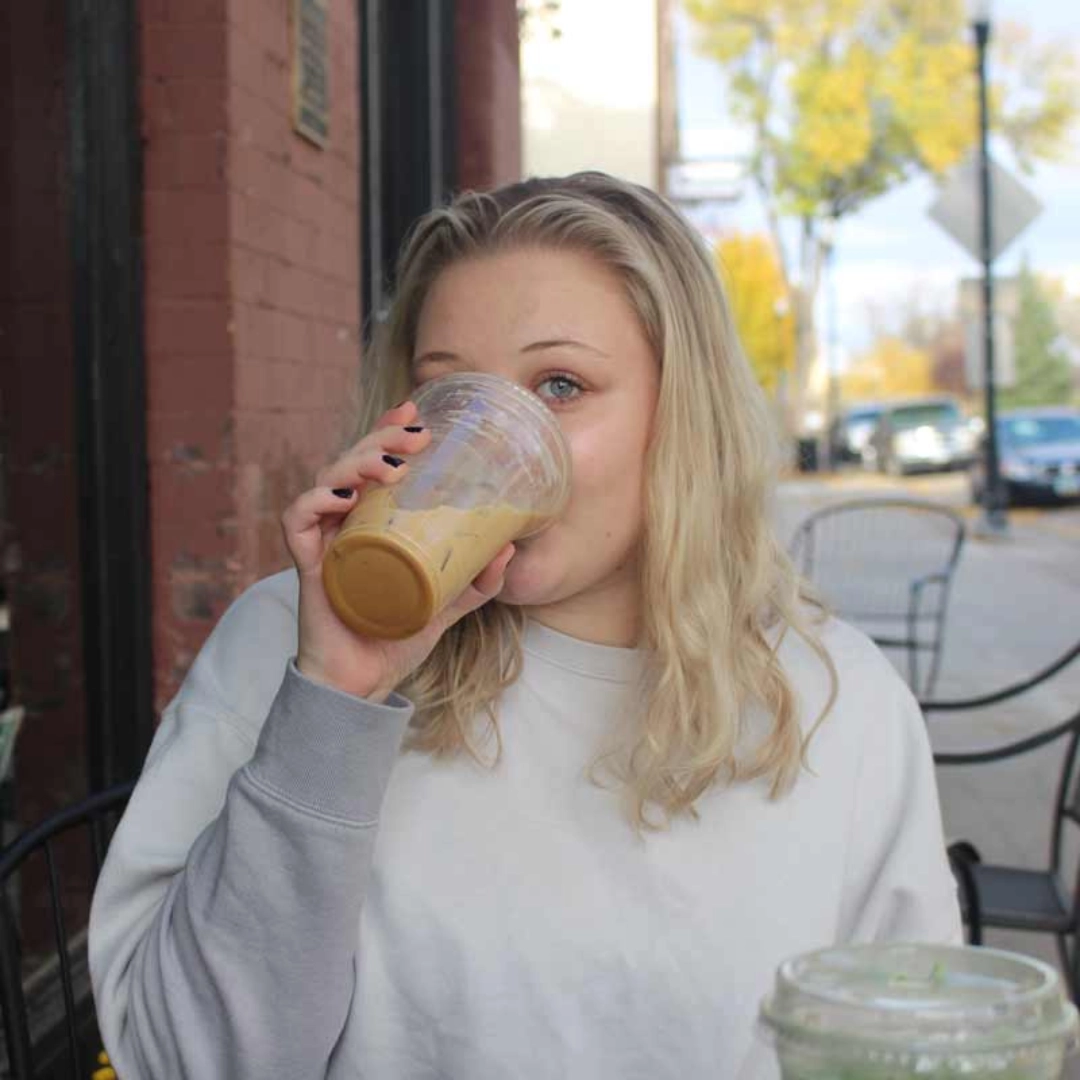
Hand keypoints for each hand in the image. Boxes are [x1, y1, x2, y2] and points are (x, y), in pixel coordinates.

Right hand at [281, 401, 515, 700]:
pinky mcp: (309, 564)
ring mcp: (325, 541)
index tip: (417, 410)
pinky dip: (315, 502)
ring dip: (357, 463)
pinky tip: (344, 498)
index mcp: (373, 522)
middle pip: (353, 462)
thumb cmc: (395, 637)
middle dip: (382, 438)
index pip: (375, 463)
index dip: (389, 430)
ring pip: (327, 481)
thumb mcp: (447, 603)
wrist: (363, 682)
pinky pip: (298, 521)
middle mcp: (345, 523)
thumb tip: (510, 548)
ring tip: (392, 465)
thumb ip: (477, 580)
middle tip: (418, 434)